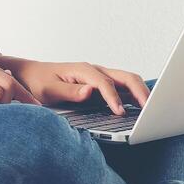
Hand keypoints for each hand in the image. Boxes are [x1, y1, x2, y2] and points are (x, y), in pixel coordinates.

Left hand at [1, 59, 149, 115]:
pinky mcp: (100, 83)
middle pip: (125, 77)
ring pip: (127, 80)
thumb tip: (89, 91)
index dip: (114, 98)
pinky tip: (139, 107)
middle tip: (150, 109)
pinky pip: (122, 87)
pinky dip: (134, 95)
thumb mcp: (48, 89)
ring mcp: (99, 76)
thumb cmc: (39, 82)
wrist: (32, 75)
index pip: (105, 83)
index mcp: (84, 70)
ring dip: (140, 92)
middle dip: (139, 91)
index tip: (120, 113)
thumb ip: (69, 90)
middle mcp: (94, 70)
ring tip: (151, 109)